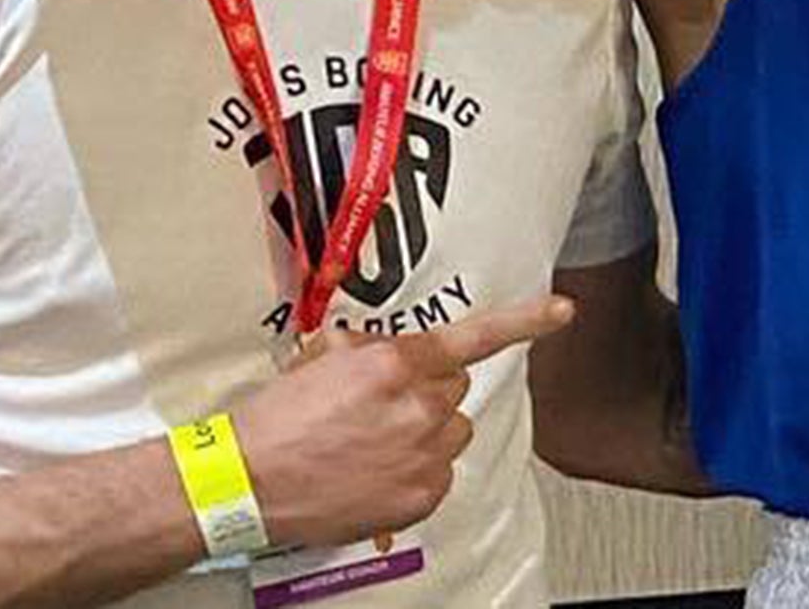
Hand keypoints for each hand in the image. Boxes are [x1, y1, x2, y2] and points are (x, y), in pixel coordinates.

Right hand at [231, 295, 573, 548]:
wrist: (247, 481)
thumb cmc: (275, 421)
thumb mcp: (320, 356)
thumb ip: (369, 346)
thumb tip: (385, 348)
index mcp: (393, 363)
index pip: (472, 338)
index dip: (524, 321)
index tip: (561, 311)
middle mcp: (417, 406)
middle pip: (455, 386)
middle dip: (427, 388)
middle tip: (382, 404)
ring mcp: (423, 455)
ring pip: (452, 429)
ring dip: (426, 429)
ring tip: (375, 441)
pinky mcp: (421, 495)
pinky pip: (441, 471)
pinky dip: (417, 469)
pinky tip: (376, 469)